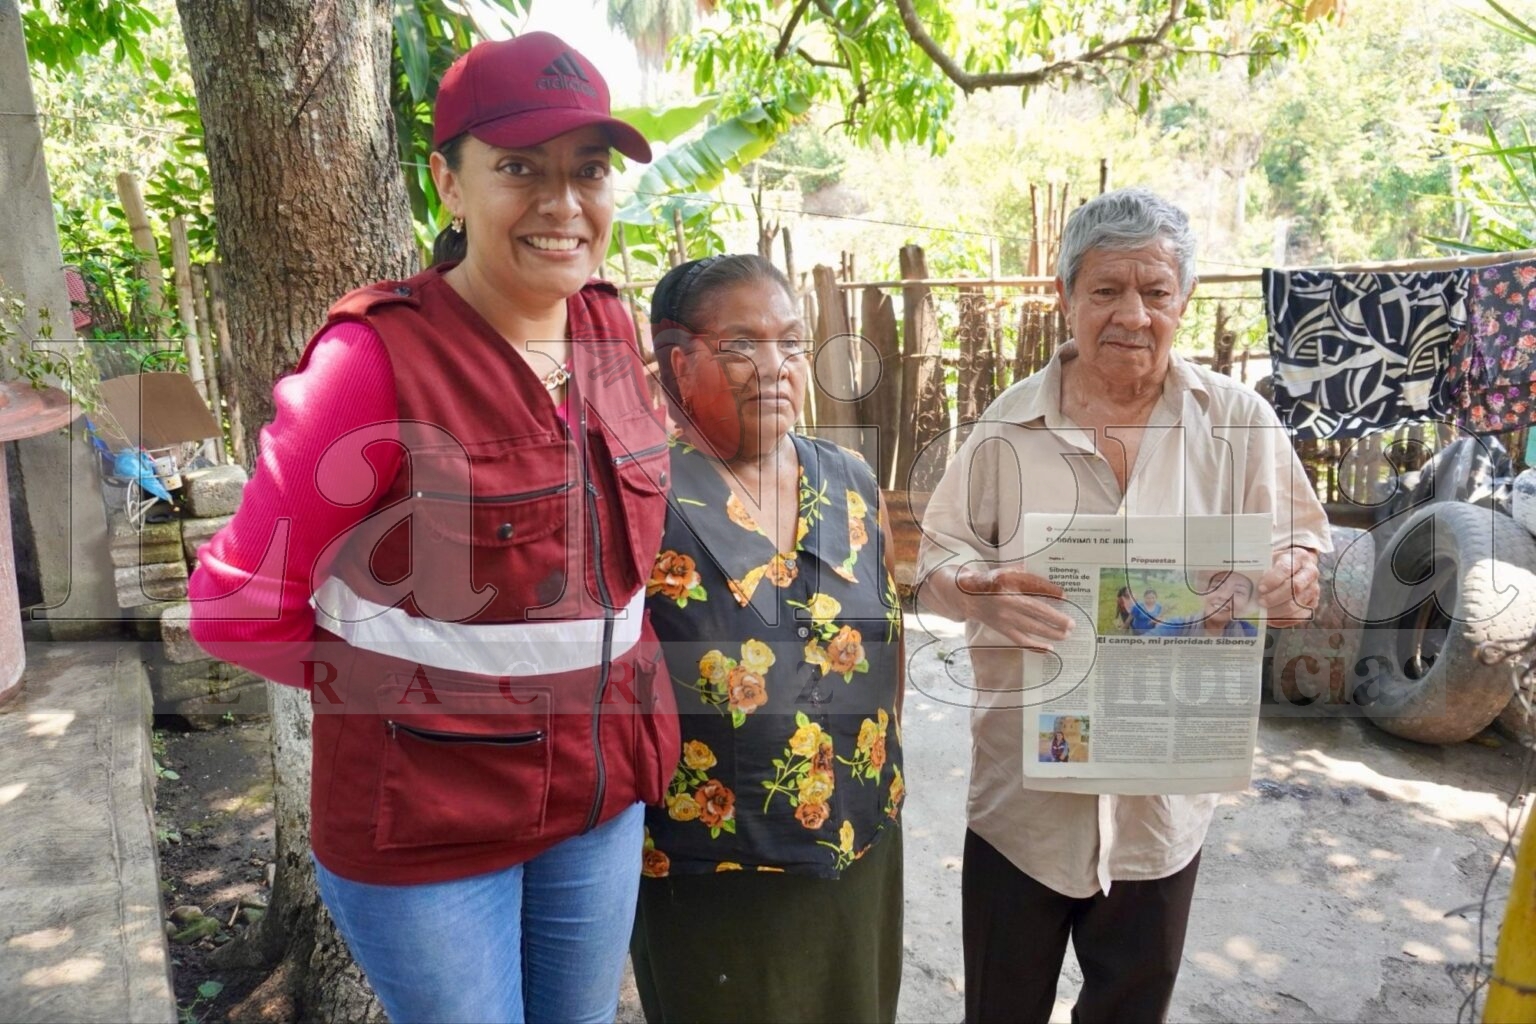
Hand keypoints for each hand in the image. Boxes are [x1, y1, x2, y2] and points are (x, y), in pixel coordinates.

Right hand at [954, 565, 1073, 652]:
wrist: (967, 596)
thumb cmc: (991, 582)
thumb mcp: (1006, 571)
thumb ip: (1026, 575)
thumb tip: (1050, 585)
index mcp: (1007, 582)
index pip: (1033, 587)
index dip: (1050, 591)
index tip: (1065, 596)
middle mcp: (1005, 600)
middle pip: (1035, 610)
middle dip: (1055, 618)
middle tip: (1072, 624)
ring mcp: (1003, 617)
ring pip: (1030, 627)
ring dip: (1050, 632)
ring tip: (1066, 635)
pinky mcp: (1002, 629)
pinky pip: (1020, 640)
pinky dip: (1035, 646)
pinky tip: (1049, 648)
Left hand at [1258, 546, 1319, 627]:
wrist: (1297, 566)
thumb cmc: (1278, 563)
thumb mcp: (1270, 558)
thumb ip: (1261, 568)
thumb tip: (1241, 581)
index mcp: (1298, 557)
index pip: (1286, 568)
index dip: (1273, 580)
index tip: (1260, 588)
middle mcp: (1310, 572)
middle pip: (1295, 587)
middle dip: (1275, 597)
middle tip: (1260, 602)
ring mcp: (1314, 589)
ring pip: (1298, 604)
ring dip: (1278, 610)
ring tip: (1264, 611)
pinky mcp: (1313, 603)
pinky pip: (1300, 615)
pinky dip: (1284, 619)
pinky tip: (1271, 618)